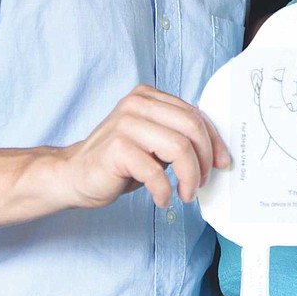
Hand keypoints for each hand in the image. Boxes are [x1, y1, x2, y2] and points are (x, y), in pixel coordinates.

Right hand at [58, 85, 229, 208]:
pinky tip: (162, 199)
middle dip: (204, 160)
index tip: (222, 163)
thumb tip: (216, 154)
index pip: (194, 114)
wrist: (73, 175)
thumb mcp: (153, 141)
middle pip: (191, 127)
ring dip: (189, 177)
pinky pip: (155, 171)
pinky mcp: (117, 147)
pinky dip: (164, 190)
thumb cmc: (118, 161)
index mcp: (149, 96)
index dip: (214, 141)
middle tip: (201, 183)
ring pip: (179, 148)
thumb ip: (177, 136)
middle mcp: (138, 103)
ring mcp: (126, 123)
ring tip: (185, 194)